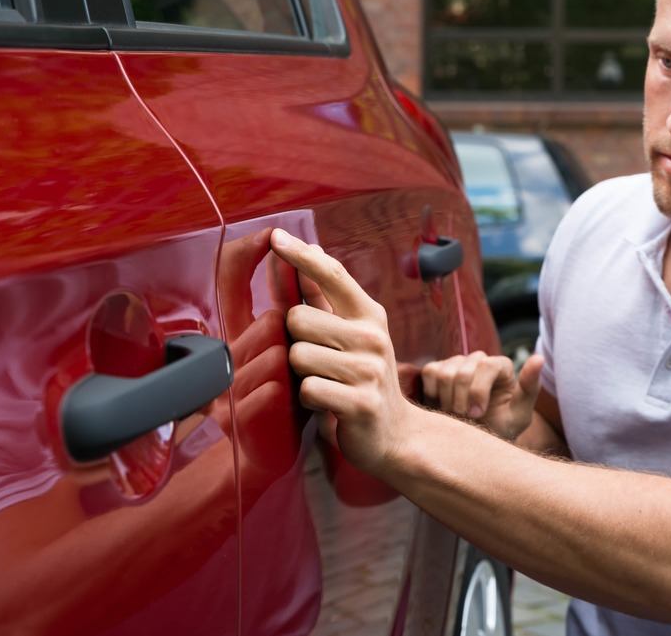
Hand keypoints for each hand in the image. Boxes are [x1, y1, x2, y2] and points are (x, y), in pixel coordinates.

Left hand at [269, 228, 413, 475]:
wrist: (395, 434)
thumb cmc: (364, 378)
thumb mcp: (351, 334)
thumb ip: (324, 297)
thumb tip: (308, 254)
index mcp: (369, 315)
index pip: (332, 274)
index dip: (301, 255)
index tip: (275, 236)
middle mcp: (373, 337)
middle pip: (298, 319)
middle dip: (294, 340)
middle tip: (317, 359)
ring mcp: (369, 370)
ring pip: (298, 356)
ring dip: (301, 373)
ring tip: (324, 383)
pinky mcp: (360, 402)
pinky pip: (308, 389)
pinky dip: (309, 399)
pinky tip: (327, 403)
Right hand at [422, 351, 543, 440]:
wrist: (476, 441)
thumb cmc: (501, 429)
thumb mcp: (519, 414)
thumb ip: (530, 387)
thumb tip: (539, 357)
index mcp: (501, 366)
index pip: (486, 365)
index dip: (478, 391)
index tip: (477, 415)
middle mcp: (479, 359)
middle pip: (463, 371)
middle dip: (461, 401)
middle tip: (465, 421)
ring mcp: (457, 362)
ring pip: (444, 372)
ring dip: (447, 400)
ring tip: (455, 416)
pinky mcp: (437, 368)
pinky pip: (429, 373)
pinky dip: (432, 394)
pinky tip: (441, 407)